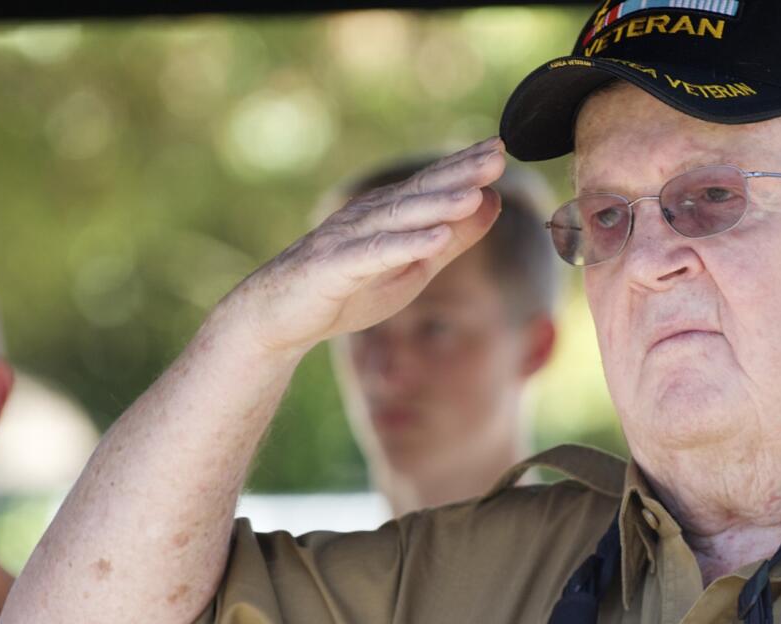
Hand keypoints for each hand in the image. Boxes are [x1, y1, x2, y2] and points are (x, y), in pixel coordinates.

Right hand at [219, 137, 506, 357]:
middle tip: (496, 156)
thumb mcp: (413, 267)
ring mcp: (348, 239)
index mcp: (388, 213)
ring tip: (474, 194)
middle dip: (458, 173)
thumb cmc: (348, 289)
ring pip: (398, 217)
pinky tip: (436, 237)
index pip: (432, 183)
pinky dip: (405, 245)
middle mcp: (368, 216)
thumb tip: (492, 201)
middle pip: (419, 191)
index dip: (465, 165)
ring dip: (438, 205)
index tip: (501, 148)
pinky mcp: (333, 268)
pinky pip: (374, 254)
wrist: (279, 318)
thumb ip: (452, 238)